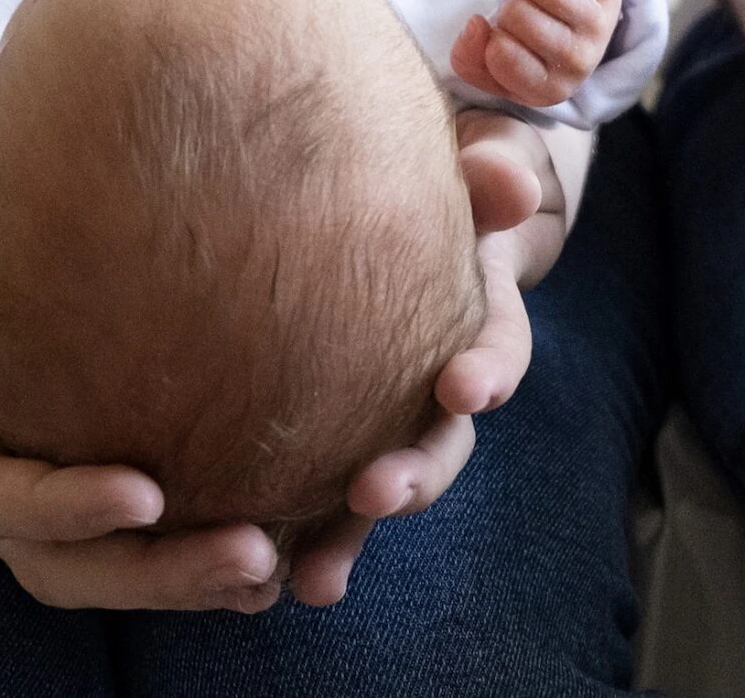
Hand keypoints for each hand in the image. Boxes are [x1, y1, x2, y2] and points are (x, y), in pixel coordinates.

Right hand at [0, 173, 283, 608]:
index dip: (61, 506)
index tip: (147, 491)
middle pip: (54, 555)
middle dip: (153, 572)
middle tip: (258, 559)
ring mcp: (5, 446)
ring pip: (90, 549)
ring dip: (183, 570)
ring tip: (285, 565)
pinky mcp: (44, 425)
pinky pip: (113, 502)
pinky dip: (187, 526)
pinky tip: (277, 520)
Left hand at [262, 108, 575, 604]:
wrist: (381, 202)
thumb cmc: (430, 177)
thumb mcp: (471, 159)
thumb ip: (491, 166)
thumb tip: (502, 175)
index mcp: (476, 320)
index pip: (496, 353)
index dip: (487, 374)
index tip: (465, 387)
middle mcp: (432, 386)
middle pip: (436, 445)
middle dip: (412, 476)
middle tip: (373, 494)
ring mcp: (379, 421)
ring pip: (372, 493)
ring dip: (346, 540)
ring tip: (310, 584)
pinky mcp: (321, 440)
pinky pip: (305, 497)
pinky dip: (285, 540)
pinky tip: (242, 580)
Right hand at [450, 0, 623, 106]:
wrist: (573, 32)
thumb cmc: (525, 51)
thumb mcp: (489, 67)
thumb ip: (467, 57)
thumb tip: (477, 23)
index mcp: (547, 91)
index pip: (500, 54)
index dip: (492, 38)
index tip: (505, 40)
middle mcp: (578, 63)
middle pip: (516, 13)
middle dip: (508, 7)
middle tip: (522, 15)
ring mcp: (598, 25)